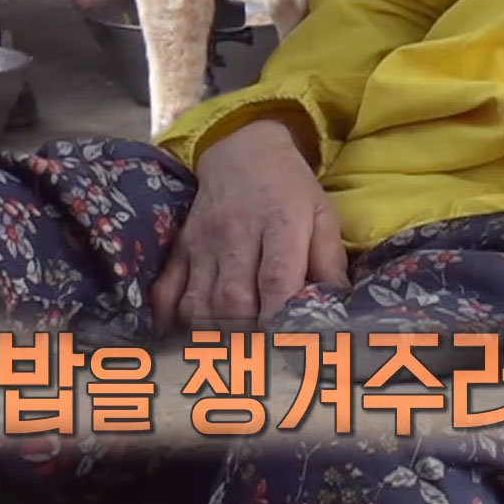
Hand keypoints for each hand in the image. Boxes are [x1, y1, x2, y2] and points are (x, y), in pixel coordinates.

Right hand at [150, 120, 348, 331]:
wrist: (241, 150)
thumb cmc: (289, 188)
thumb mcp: (322, 213)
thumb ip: (329, 261)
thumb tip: (335, 306)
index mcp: (280, 223)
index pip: (276, 279)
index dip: (280, 317)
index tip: (289, 341)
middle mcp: (236, 234)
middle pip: (233, 299)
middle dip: (248, 335)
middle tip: (263, 353)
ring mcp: (203, 242)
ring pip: (199, 302)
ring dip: (216, 334)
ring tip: (233, 347)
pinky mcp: (181, 248)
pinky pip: (167, 290)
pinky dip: (173, 319)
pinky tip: (189, 335)